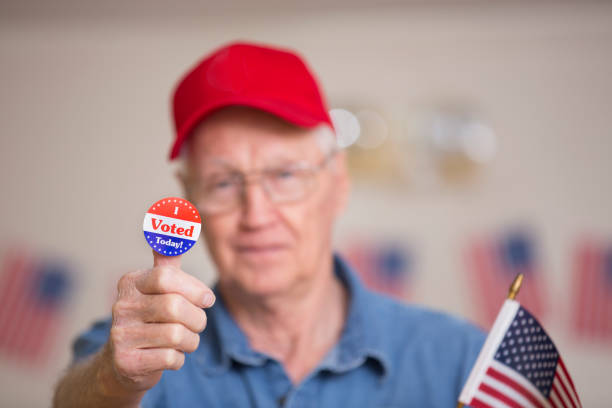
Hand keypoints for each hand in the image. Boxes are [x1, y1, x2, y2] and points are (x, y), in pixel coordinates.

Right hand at [106, 251, 214, 393]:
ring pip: (176, 335)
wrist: (121, 363)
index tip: (207, 299)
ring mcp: (120, 334)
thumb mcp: (158, 287)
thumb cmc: (150, 318)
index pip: (167, 277)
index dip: (194, 289)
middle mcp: (121, 305)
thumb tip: (178, 219)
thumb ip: (169, 260)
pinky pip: (171, 358)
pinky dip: (179, 359)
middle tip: (197, 324)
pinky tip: (169, 356)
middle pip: (175, 308)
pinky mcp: (126, 361)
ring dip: (190, 341)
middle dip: (197, 319)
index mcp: (131, 282)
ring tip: (183, 341)